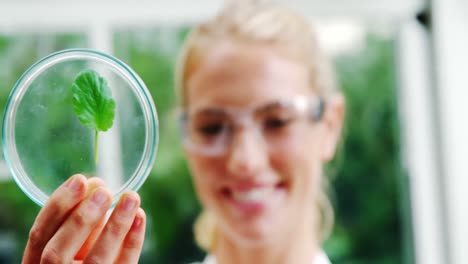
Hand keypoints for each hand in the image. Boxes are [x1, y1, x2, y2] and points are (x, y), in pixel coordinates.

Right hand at [22, 174, 145, 263]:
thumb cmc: (79, 258)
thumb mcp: (68, 247)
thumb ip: (74, 225)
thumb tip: (96, 187)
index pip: (39, 235)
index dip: (57, 206)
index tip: (80, 180)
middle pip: (58, 252)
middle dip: (81, 218)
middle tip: (104, 191)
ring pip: (97, 260)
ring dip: (115, 225)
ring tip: (130, 198)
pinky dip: (133, 240)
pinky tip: (139, 216)